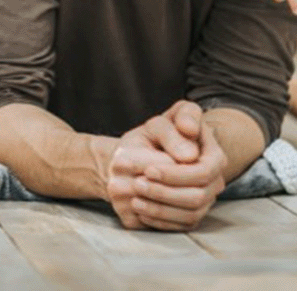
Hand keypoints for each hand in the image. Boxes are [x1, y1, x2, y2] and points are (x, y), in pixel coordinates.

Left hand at [108, 101, 225, 231]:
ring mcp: (205, 199)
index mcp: (213, 155)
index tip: (148, 170)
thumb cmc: (156, 135)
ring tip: (135, 200)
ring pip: (190, 214)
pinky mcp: (193, 214)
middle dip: (165, 192)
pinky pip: (182, 225)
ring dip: (160, 209)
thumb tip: (189, 155)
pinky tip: (140, 211)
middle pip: (197, 196)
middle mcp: (214, 180)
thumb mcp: (160, 123)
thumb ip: (174, 128)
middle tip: (137, 184)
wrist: (144, 153)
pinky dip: (160, 221)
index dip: (176, 174)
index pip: (203, 172)